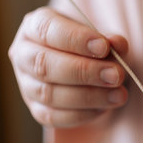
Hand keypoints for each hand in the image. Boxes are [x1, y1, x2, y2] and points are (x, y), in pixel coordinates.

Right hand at [9, 7, 128, 142]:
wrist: (86, 66)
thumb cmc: (90, 45)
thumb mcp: (100, 36)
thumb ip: (109, 40)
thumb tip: (117, 44)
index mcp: (34, 26)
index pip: (47, 30)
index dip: (76, 39)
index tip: (104, 47)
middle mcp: (24, 54)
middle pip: (44, 64)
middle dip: (84, 71)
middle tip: (116, 75)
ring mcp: (26, 84)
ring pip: (49, 93)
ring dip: (89, 96)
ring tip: (119, 95)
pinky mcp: (36, 109)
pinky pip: (54, 117)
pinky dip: (82, 114)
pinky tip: (104, 108)